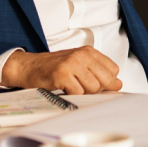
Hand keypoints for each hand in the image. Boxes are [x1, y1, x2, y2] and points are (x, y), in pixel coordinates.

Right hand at [1, 46, 121, 94]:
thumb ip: (99, 74)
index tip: (91, 82)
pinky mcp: (61, 74)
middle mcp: (82, 55)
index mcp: (89, 52)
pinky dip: (71, 95)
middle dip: (95, 89)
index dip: (105, 82)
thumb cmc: (54, 68)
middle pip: (105, 81)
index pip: (113, 71)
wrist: (28, 67)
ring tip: (70, 86)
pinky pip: (78, 93)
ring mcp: (71, 63)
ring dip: (82, 93)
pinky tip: (63, 89)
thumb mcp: (79, 67)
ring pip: (93, 88)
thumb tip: (119, 84)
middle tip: (80, 86)